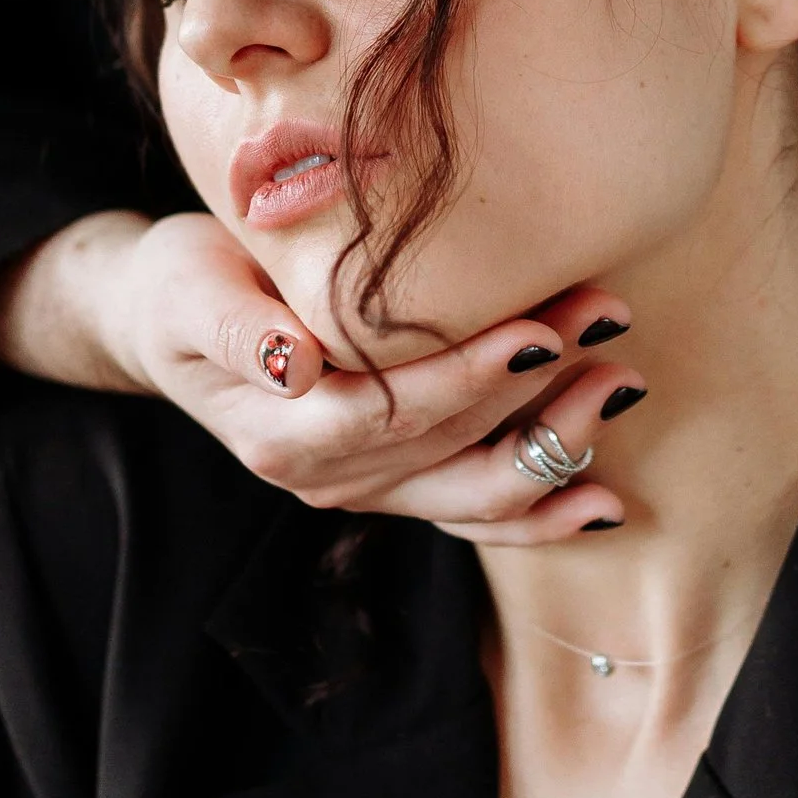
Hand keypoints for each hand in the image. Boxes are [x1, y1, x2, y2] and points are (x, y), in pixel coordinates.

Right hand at [0, 208, 638, 541]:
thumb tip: (296, 364)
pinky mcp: (399, 483)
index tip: (537, 335)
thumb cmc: (185, 283)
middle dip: (537, 391)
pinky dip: (543, 512)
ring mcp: (370, 490)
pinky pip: (478, 514)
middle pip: (451, 449)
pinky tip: (606, 502)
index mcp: (281, 433)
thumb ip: (236, 328)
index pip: (391, 412)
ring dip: (559, 444)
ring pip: (477, 493)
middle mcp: (329, 478)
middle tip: (607, 315)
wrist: (173, 317)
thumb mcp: (187, 288)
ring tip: (624, 381)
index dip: (468, 379)